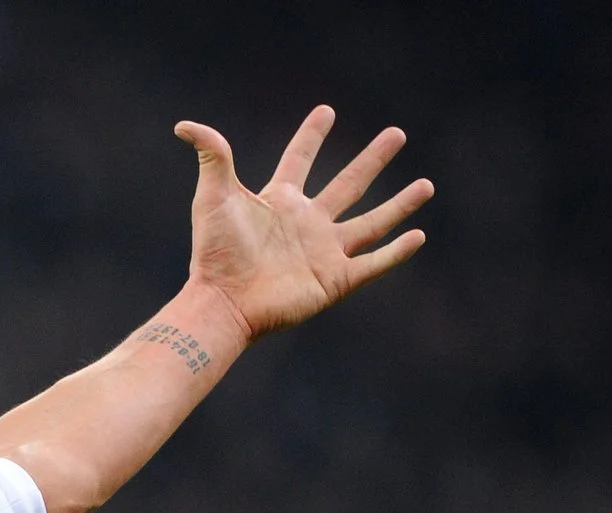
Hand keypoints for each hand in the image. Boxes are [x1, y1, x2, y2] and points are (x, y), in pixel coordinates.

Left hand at [175, 105, 433, 340]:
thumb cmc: (215, 254)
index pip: (299, 160)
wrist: (222, 302)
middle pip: (348, 184)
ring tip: (427, 184)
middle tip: (396, 133)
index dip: (311, 137)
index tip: (326, 111)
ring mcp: (323, 251)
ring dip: (399, 204)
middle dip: (372, 159)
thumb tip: (185, 125)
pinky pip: (373, 263)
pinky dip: (396, 252)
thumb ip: (212, 156)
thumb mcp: (214, 197)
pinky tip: (419, 236)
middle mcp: (306, 224)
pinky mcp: (334, 279)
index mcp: (279, 202)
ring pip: (372, 222)